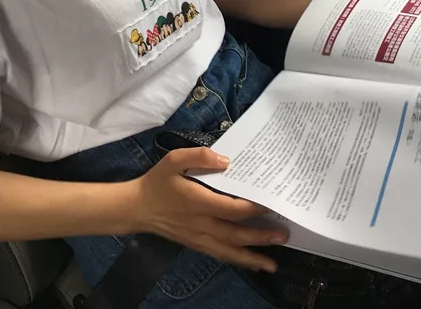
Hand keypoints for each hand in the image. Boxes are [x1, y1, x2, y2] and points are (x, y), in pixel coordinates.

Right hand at [129, 147, 285, 271]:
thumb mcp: (174, 160)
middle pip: (235, 234)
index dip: (252, 208)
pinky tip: (250, 264)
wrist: (136, 208)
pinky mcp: (195, 244)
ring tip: (273, 264)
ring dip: (252, 257)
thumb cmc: (157, 181)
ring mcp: (198, 238)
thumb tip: (226, 161)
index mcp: (197, 202)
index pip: (230, 208)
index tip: (270, 204)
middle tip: (283, 236)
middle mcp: (201, 224)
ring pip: (229, 251)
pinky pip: (219, 255)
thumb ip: (200, 157)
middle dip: (260, 236)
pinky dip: (236, 261)